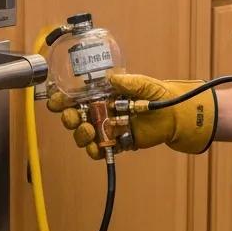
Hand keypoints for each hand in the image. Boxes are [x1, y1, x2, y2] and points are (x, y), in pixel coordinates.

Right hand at [46, 73, 216, 159]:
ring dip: (80, 134)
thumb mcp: (145, 84)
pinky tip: (96, 147)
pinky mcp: (117, 143)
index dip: (62, 99)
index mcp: (103, 95)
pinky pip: (100, 150)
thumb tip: (113, 79)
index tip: (55, 101)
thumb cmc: (159, 96)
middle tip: (72, 117)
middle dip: (68, 118)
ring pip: (83, 135)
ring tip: (90, 130)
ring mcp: (107, 128)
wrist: (176, 115)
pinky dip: (95, 150)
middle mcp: (101, 111)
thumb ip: (129, 82)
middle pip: (73, 117)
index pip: (75, 97)